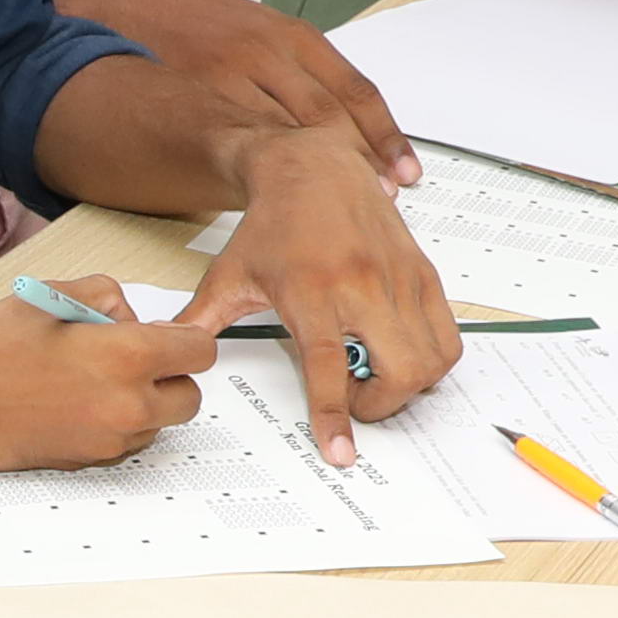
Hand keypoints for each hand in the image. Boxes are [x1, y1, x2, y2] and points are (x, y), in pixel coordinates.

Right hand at [0, 282, 220, 475]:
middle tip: (133, 358)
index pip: (198, 351)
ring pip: (158, 424)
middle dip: (171, 376)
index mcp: (126, 357)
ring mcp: (108, 441)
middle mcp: (127, 406)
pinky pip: (124, 443)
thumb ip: (104, 295)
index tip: (167, 334)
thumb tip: (128, 316)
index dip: (184, 338)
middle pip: (190, 398)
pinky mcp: (86, 463)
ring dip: (143, 403)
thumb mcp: (47, 296)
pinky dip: (114, 425)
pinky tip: (73, 403)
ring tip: (92, 380)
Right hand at [50, 0, 412, 185]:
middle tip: (381, 203)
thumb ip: (293, 76)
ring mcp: (228, 79)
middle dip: (359, 166)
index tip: (405, 175)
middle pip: (329, 121)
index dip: (384, 138)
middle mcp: (266, 54)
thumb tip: (335, 133)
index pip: (354, 92)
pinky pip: (239, 147)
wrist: (118, 6)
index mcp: (290, 36)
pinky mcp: (191, 103)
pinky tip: (277, 201)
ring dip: (315, 177)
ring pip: (287, 138)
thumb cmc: (192, 24)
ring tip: (339, 212)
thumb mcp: (253, 34)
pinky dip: (264, 178)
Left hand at [189, 126, 455, 457]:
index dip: (335, 415)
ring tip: (377, 375)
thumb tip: (170, 349)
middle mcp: (360, 284)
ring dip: (409, 385)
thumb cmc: (272, 224)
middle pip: (397, 370)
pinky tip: (402, 353)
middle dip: (380, 406)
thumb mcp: (228, 276)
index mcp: (310, 290)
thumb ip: (201, 321)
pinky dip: (432, 359)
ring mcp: (398, 279)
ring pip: (430, 359)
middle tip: (356, 401)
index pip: (328, 366)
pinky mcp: (422, 273)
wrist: (313, 167)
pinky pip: (447, 335)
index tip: (341, 450)